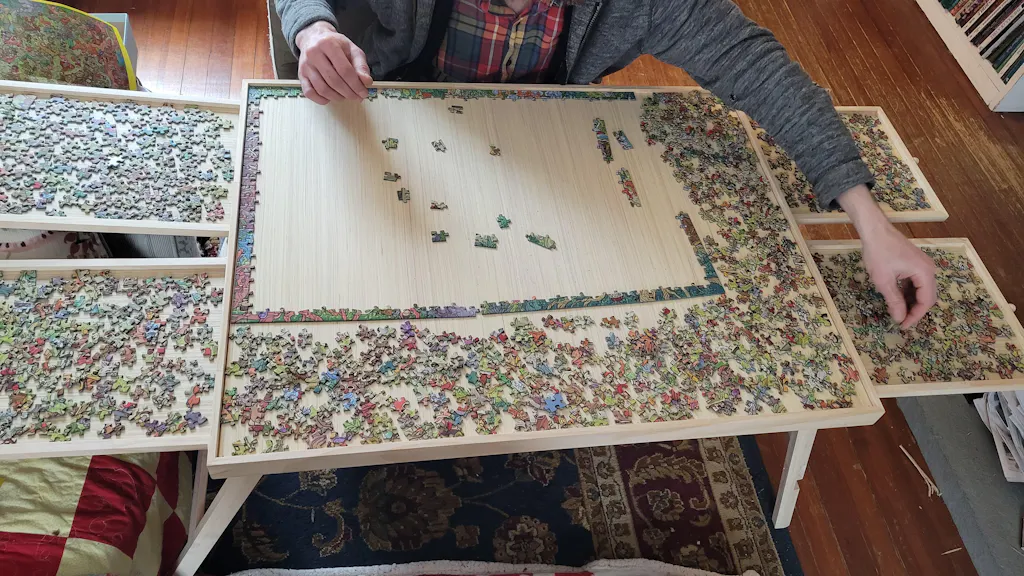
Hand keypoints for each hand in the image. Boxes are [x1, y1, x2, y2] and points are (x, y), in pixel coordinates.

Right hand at [295, 21, 371, 103]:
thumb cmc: (336, 44)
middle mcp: (314, 53)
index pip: (345, 70)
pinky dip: (321, 99)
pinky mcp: (300, 74)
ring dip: (337, 97)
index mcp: (329, 44)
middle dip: (348, 93)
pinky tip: (330, 98)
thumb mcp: (352, 49)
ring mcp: (305, 65)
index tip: (364, 93)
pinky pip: (309, 92)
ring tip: (346, 96)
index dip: (356, 85)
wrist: (313, 37)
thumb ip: (361, 65)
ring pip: (322, 88)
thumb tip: (366, 82)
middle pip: (334, 80)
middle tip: (357, 98)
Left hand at [838, 184, 936, 327]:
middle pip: (927, 296)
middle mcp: (929, 269)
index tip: (903, 326)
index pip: (926, 301)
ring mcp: (923, 265)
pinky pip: (916, 282)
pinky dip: (908, 292)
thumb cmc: (878, 253)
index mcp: (925, 273)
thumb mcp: (884, 281)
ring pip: (921, 290)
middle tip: (901, 321)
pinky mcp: (915, 263)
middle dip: (914, 310)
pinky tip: (897, 299)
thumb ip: (894, 301)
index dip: (915, 316)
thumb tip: (899, 318)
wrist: (875, 230)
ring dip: (911, 302)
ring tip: (897, 312)